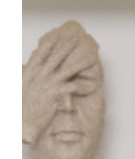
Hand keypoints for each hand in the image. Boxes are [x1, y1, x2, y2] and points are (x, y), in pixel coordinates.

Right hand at [22, 26, 100, 144]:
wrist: (22, 122)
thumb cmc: (20, 107)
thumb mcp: (19, 87)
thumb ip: (23, 74)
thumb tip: (22, 66)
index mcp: (29, 72)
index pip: (40, 55)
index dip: (49, 45)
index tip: (56, 36)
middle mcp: (40, 76)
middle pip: (56, 58)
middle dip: (68, 47)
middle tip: (77, 39)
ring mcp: (49, 84)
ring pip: (69, 70)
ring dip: (82, 64)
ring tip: (92, 59)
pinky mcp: (56, 94)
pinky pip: (74, 87)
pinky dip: (83, 86)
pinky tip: (91, 86)